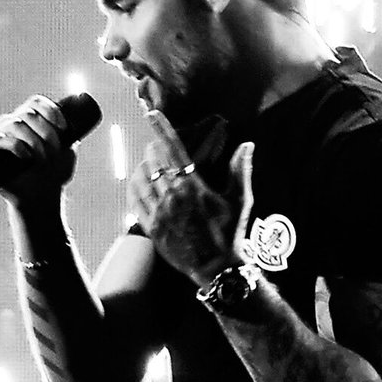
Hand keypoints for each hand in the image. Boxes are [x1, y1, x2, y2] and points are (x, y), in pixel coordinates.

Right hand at [0, 95, 75, 207]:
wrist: (39, 198)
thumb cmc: (53, 174)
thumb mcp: (67, 153)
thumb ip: (71, 135)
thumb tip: (76, 118)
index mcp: (30, 120)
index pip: (36, 102)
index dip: (51, 111)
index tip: (64, 129)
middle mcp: (12, 123)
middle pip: (29, 113)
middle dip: (46, 132)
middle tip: (54, 151)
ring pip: (16, 124)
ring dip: (34, 141)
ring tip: (42, 159)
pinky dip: (16, 146)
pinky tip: (26, 157)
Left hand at [129, 110, 254, 287]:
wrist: (217, 268)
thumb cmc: (230, 233)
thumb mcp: (241, 200)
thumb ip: (241, 170)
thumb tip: (247, 144)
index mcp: (193, 187)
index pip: (173, 150)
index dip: (162, 129)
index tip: (152, 114)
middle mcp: (173, 198)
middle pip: (154, 162)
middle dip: (153, 149)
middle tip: (156, 146)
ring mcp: (160, 214)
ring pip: (142, 180)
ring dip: (143, 166)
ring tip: (148, 163)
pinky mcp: (152, 228)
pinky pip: (135, 201)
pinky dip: (134, 187)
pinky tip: (137, 183)